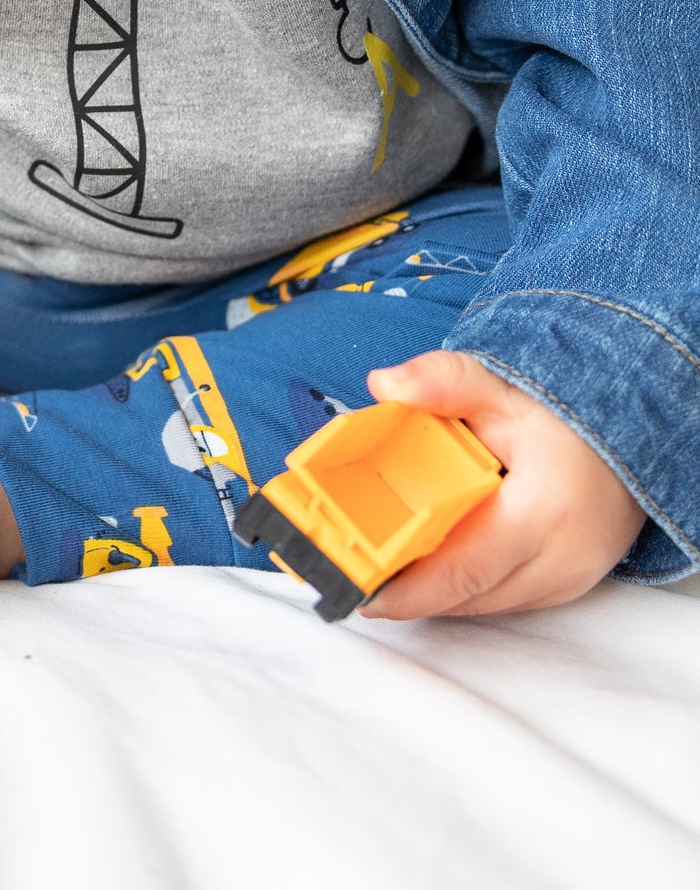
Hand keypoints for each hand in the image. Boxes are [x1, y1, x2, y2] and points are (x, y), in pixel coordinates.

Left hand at [360, 350, 647, 618]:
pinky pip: (500, 598)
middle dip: (408, 591)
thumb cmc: (565, 418)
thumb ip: (443, 382)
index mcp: (545, 512)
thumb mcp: (502, 388)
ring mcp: (567, 580)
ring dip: (434, 591)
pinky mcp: (564, 587)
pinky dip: (462, 585)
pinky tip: (427, 563)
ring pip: (481, 603)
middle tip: (353, 574)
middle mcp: (561, 559)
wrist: (631, 439)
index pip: (466, 568)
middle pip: (466, 595)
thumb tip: (384, 383)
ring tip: (380, 566)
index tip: (362, 592)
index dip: (410, 589)